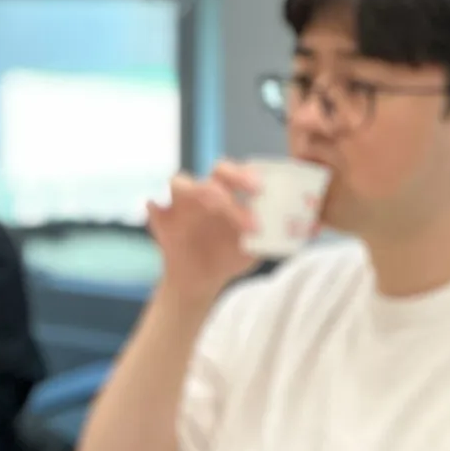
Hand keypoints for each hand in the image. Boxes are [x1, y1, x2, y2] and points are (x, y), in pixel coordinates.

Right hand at [146, 162, 258, 304]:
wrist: (199, 281)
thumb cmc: (229, 258)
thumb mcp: (254, 251)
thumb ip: (269, 238)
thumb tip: (295, 230)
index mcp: (232, 194)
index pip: (243, 173)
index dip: (252, 176)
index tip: (262, 190)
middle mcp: (207, 192)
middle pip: (218, 170)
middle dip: (235, 176)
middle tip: (251, 190)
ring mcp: (183, 203)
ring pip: (183, 182)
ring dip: (197, 188)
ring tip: (214, 200)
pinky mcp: (162, 220)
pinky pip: (154, 206)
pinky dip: (155, 206)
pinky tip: (157, 209)